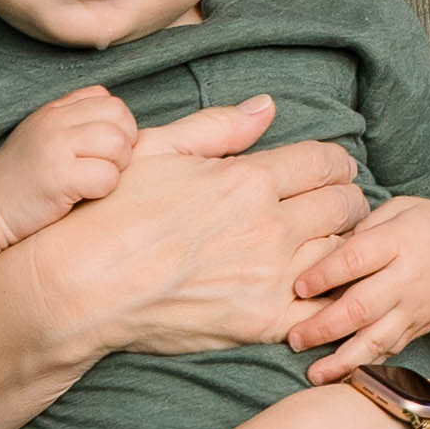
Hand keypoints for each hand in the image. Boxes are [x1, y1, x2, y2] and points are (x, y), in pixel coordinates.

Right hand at [0, 84, 133, 244]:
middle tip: (104, 167)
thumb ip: (77, 124)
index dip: (118, 126)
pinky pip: (107, 176)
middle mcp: (55, 122)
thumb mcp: (45, 136)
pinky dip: (104, 190)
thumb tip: (125, 129)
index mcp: (55, 110)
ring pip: (117, 144)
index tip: (103, 151)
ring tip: (93, 180)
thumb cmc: (23, 179)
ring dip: (116, 168)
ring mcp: (55, 147)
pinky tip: (83, 195)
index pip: (109, 100)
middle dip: (124, 145)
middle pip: (119, 116)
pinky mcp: (58, 177)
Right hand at [5, 99, 366, 367]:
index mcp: (248, 179)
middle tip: (341, 206)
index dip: (336, 165)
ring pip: (343, 253)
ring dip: (344, 246)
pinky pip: (325, 307)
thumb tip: (268, 106)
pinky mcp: (263, 321)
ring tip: (333, 245)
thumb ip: (219, 127)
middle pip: (344, 205)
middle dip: (348, 201)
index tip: (335, 172)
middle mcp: (268, 226)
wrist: (82, 286)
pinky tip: (322, 289)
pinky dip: (332, 295)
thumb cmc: (111, 213)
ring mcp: (269, 277)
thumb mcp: (156, 150)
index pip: (326, 163)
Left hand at [292, 195, 429, 378]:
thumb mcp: (402, 209)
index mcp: (400, 240)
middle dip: (324, 326)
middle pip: (362, 306)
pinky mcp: (417, 329)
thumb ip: (363, 228)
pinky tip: (342, 378)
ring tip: (315, 374)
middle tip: (294, 338)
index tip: (298, 286)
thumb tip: (321, 251)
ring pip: (376, 339)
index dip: (325, 274)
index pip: (357, 258)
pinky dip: (366, 367)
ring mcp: (414, 309)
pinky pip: (389, 351)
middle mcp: (407, 278)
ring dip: (343, 360)